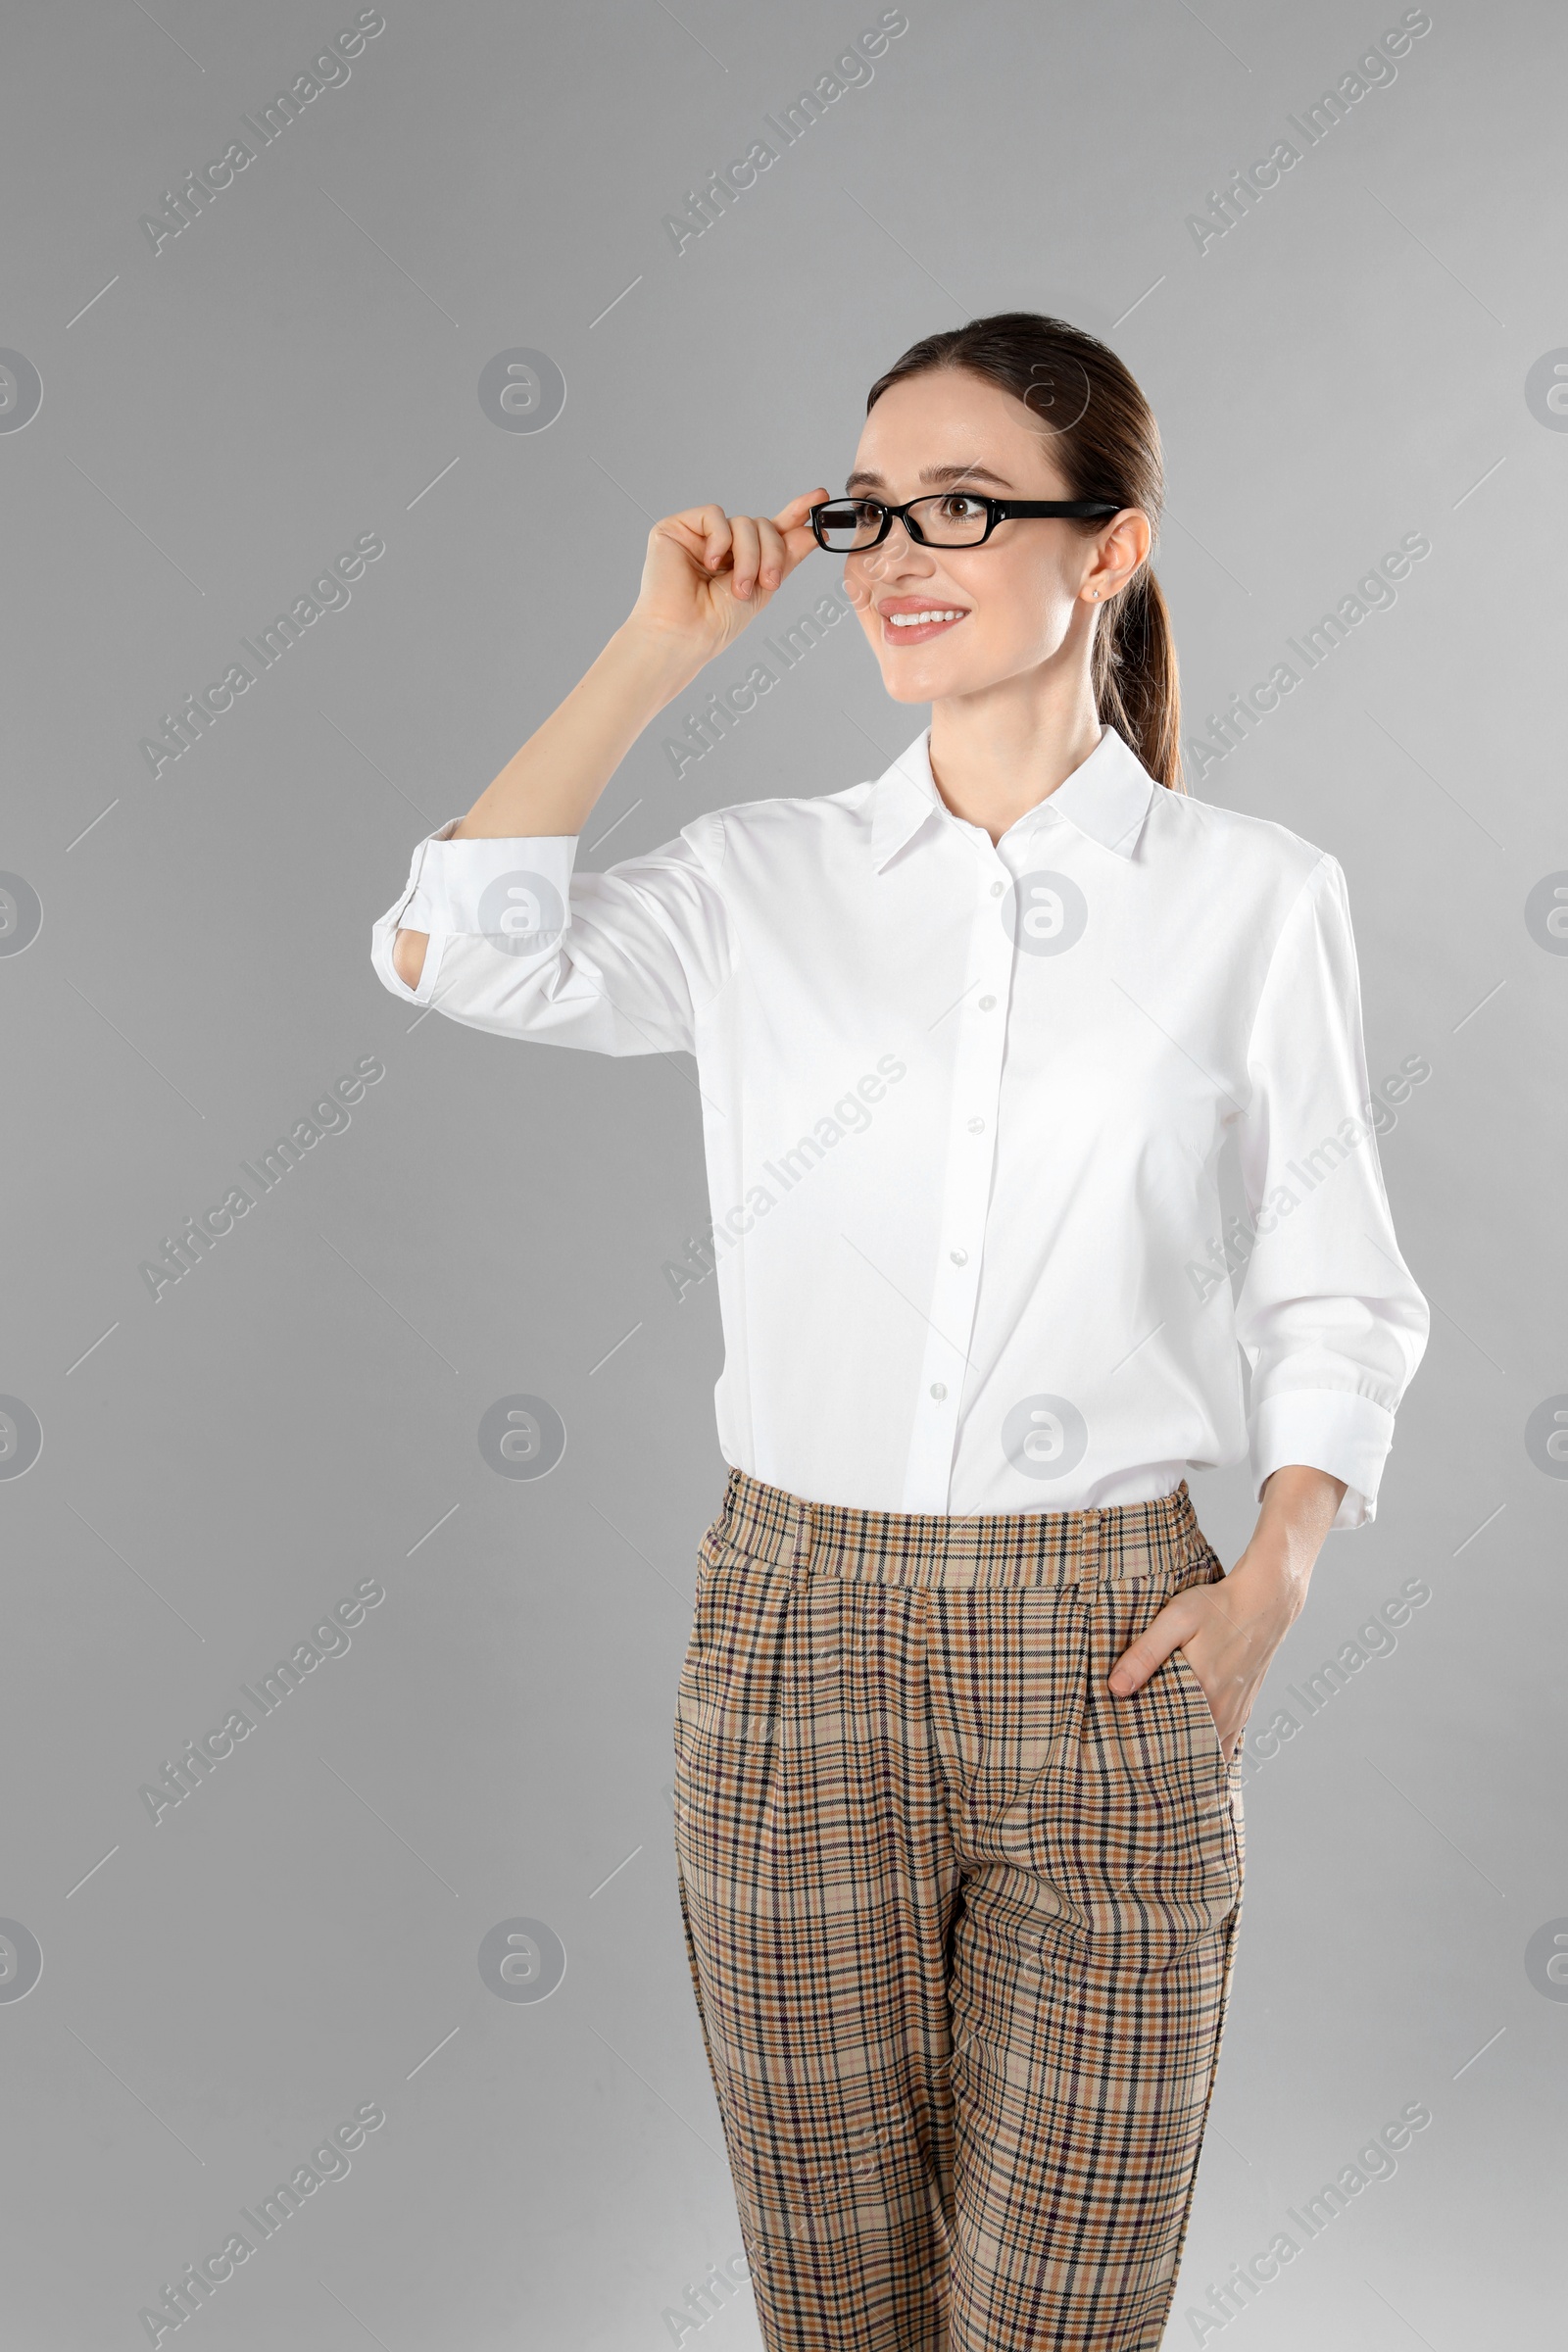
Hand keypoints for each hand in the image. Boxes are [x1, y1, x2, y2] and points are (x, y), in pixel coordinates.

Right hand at [627, 489, 828, 667]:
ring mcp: (699, 535)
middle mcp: (722, 544)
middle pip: (762, 524)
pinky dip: (720, 541)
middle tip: (769, 582)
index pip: (773, 529)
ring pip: (743, 522)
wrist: (686, 634)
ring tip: (738, 587)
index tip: (822, 498)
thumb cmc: (717, 621)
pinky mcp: (677, 528)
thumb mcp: (764, 588)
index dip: (797, 512)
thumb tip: (813, 532)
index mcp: (741, 558)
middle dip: (772, 553)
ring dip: (749, 556)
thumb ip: (787, 557)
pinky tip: (709, 565)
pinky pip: (714, 516)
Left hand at [1107, 1466, 1346, 1759]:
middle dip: (1166, 1763)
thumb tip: (1115, 1689)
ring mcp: (1238, 1713)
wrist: (1267, 1599)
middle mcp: (1225, 1712)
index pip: (1173, 1744)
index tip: (1126, 1767)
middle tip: (1136, 1773)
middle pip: (1191, 1753)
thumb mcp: (1176, 1620)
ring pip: (1211, 1751)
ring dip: (1188, 1758)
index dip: (1150, 1758)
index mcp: (1206, 1695)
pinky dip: (1208, 1749)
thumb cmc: (1219, 1605)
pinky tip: (1190, 1749)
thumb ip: (1145, 1654)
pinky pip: (1225, 1741)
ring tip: (1159, 1766)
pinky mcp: (1244, 1706)